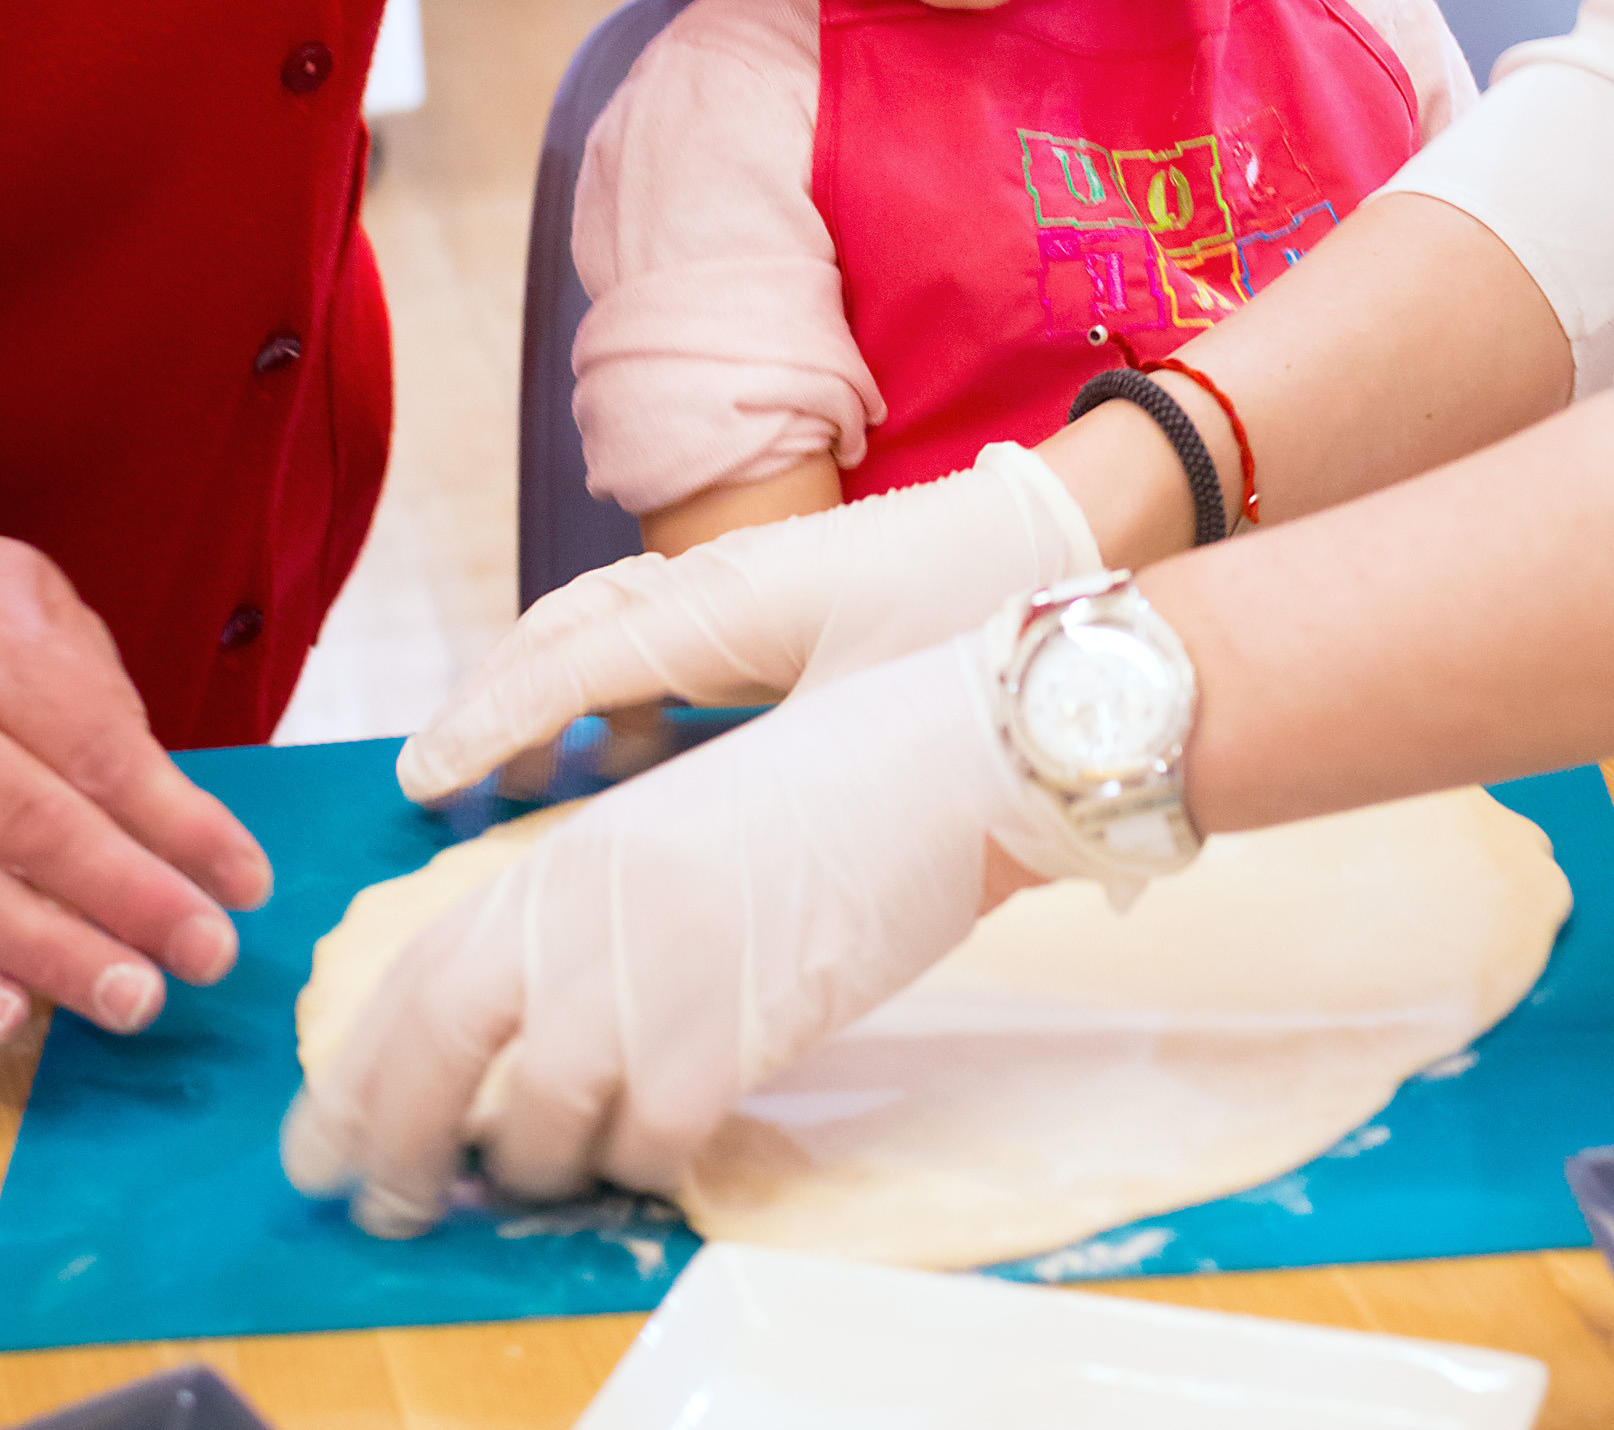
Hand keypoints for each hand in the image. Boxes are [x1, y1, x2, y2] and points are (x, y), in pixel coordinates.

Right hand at [0, 541, 271, 1040]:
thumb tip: (170, 817)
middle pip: (32, 820)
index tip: (246, 882)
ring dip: (51, 953)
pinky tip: (12, 1016)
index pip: (95, 745)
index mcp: (1, 644)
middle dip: (125, 895)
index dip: (176, 818)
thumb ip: (93, 703)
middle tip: (206, 956)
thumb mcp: (40, 614)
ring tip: (131, 1001)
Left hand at [286, 634, 1063, 1232]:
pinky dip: (637, 1166)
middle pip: (440, 1056)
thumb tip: (509, 1031)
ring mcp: (653, 976)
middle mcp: (586, 913)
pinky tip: (649, 1150)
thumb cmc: (823, 789)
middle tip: (386, 1204)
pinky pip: (649, 1147)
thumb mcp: (668, 831)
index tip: (320, 1141)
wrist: (942, 759)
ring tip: (548, 1175)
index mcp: (564, 855)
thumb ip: (583, 914)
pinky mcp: (731, 1037)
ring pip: (541, 1127)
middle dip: (395, 1151)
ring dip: (533, 1172)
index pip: (416, 978)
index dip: (354, 1076)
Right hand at [397, 442, 1098, 802]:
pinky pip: (663, 640)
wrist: (1062, 552)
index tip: (425, 783)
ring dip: (555, 694)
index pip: (573, 661)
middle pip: (570, 630)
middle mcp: (717, 582)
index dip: (492, 723)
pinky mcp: (775, 604)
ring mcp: (744, 586)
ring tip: (516, 785)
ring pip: (611, 630)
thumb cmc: (970, 634)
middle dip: (500, 703)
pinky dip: (620, 692)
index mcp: (723, 601)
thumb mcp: (858, 725)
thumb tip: (669, 861)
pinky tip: (621, 759)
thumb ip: (759, 784)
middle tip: (441, 791)